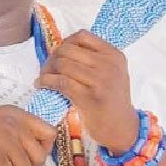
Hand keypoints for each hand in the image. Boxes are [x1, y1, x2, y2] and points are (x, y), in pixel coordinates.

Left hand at [35, 29, 138, 154]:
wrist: (123, 129)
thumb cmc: (111, 100)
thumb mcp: (110, 73)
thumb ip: (91, 59)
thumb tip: (60, 49)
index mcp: (114, 54)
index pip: (82, 36)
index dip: (65, 44)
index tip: (58, 56)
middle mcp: (109, 64)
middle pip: (68, 49)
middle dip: (52, 58)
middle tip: (46, 70)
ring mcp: (101, 80)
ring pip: (62, 64)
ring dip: (47, 71)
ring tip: (43, 79)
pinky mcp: (90, 97)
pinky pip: (61, 82)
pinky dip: (47, 81)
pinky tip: (42, 85)